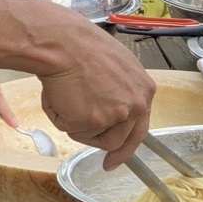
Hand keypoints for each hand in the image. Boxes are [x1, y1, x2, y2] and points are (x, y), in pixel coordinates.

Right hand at [37, 29, 154, 170]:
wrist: (63, 42)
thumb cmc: (82, 47)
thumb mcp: (117, 67)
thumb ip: (121, 92)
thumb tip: (111, 111)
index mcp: (144, 91)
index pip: (139, 128)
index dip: (125, 146)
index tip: (115, 158)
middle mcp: (135, 106)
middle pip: (117, 140)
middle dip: (98, 142)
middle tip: (86, 143)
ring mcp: (115, 116)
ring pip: (92, 138)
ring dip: (76, 126)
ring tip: (66, 98)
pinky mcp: (92, 122)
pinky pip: (71, 130)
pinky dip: (60, 117)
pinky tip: (58, 95)